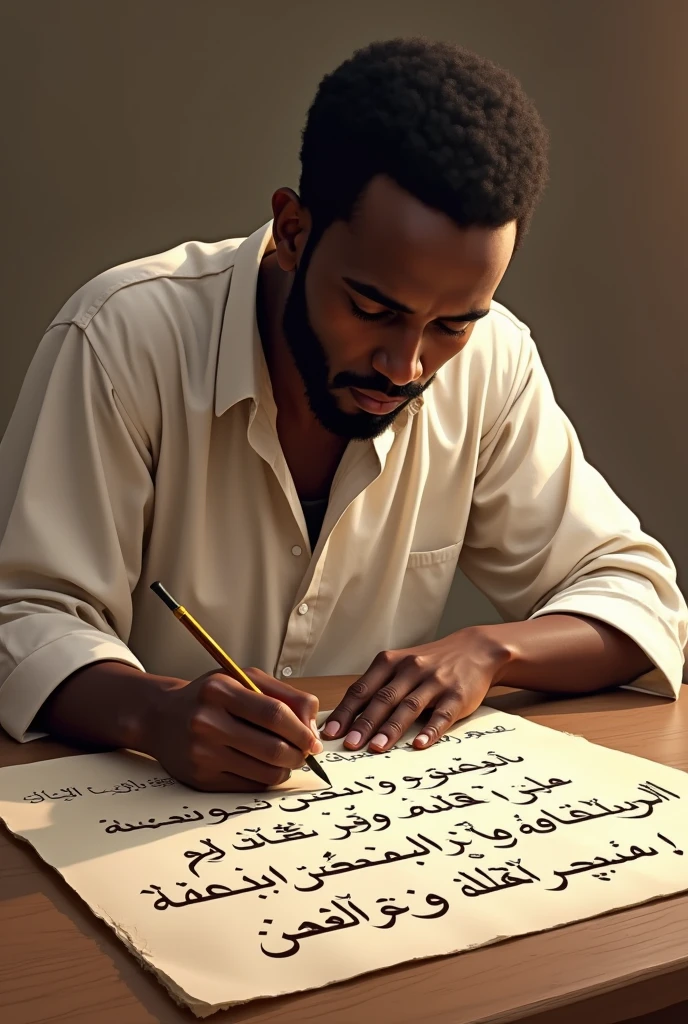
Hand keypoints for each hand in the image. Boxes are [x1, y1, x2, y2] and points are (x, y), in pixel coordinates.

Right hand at [143, 667, 322, 791]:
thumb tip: (312, 727)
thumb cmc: (210, 696)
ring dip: (286, 770)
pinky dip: (266, 779)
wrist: (161, 717)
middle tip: (305, 753)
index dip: (302, 730)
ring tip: (287, 760)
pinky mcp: (200, 778)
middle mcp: (207, 722)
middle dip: (299, 754)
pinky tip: (265, 768)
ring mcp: (202, 753)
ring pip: (264, 772)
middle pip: (272, 748)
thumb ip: (284, 695)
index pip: (275, 714)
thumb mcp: (243, 680)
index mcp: (220, 691)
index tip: (313, 740)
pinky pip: (249, 786)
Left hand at [321, 628, 510, 752]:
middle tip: (350, 744)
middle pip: (383, 698)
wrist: (475, 649)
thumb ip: (378, 687)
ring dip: (392, 728)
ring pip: (409, 706)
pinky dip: (430, 730)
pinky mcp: (457, 695)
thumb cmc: (429, 662)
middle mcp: (410, 669)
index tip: (331, 732)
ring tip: (377, 748)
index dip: (345, 712)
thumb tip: (348, 720)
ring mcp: (434, 681)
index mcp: (390, 662)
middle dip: (365, 723)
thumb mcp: (400, 665)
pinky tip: (419, 744)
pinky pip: (442, 714)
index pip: (362, 689)